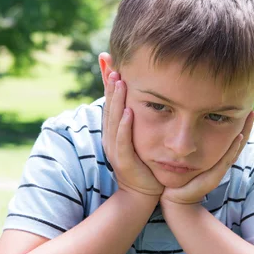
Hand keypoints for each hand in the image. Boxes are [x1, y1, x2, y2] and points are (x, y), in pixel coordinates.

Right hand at [103, 72, 163, 200]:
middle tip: (111, 62)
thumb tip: (141, 99)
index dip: (108, 81)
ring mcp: (115, 149)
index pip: (111, 101)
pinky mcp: (123, 162)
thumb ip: (138, 120)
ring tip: (118, 80)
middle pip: (109, 106)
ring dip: (116, 100)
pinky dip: (124, 125)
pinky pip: (123, 141)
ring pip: (114, 120)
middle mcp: (111, 138)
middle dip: (109, 84)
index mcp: (114, 131)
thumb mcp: (139, 138)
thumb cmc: (144, 165)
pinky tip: (128, 111)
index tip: (108, 59)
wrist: (143, 195)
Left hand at [160, 111, 253, 205]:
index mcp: (216, 158)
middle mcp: (221, 163)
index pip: (231, 139)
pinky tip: (239, 135)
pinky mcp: (214, 177)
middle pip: (238, 142)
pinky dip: (233, 147)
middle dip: (246, 126)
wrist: (175, 200)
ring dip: (244, 133)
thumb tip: (186, 130)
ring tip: (250, 118)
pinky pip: (226, 159)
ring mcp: (219, 170)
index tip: (244, 110)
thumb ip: (190, 148)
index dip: (239, 126)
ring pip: (236, 149)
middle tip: (252, 111)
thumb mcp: (187, 160)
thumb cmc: (179, 179)